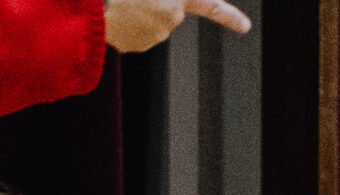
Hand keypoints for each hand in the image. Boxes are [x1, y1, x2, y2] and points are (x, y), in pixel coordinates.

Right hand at [104, 0, 252, 53]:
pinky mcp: (137, 45)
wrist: (95, 7)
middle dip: (154, 2)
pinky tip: (112, 14)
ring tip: (119, 1)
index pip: (210, 6)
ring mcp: (155, 34)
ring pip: (149, 20)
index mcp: (176, 0)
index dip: (229, 16)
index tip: (245, 27)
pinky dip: (124, 22)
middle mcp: (171, 18)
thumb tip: (175, 6)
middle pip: (168, 10)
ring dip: (136, 11)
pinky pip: (133, 31)